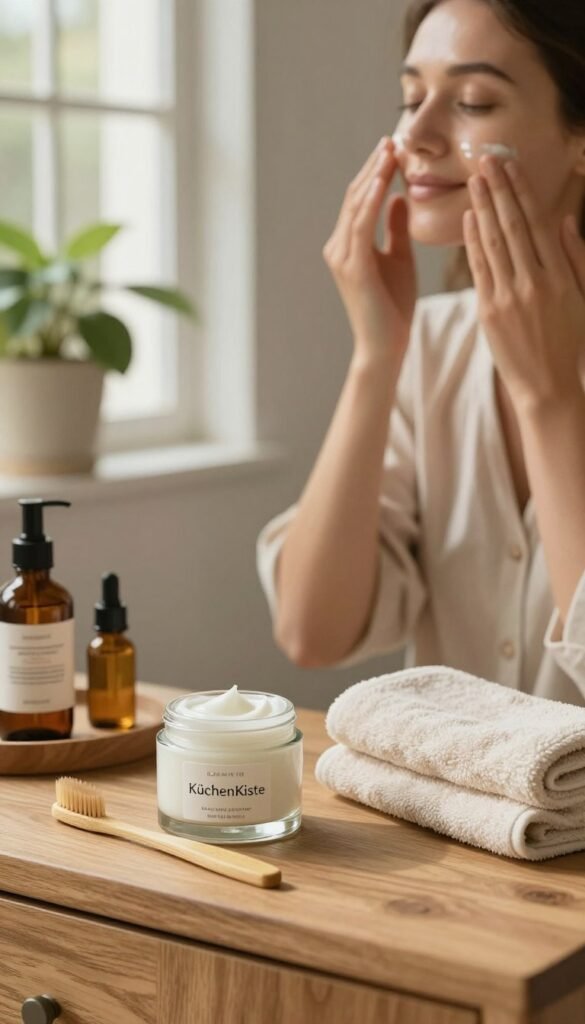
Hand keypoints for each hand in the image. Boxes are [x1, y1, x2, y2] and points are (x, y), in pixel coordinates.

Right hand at [322, 137, 416, 364]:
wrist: (385, 346)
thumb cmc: (394, 309)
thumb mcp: (399, 258)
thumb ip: (396, 228)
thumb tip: (399, 196)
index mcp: (348, 245)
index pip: (360, 199)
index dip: (375, 172)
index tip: (393, 148)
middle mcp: (338, 247)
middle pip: (355, 196)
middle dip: (374, 166)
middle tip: (392, 139)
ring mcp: (342, 256)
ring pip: (356, 205)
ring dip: (373, 175)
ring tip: (390, 151)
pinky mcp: (352, 266)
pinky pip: (361, 223)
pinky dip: (372, 199)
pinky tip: (386, 180)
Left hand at [463, 154, 584, 410]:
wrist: (547, 388)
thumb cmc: (570, 343)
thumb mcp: (584, 297)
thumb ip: (575, 257)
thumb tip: (565, 220)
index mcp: (560, 275)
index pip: (537, 222)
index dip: (522, 190)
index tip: (511, 164)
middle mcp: (534, 282)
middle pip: (512, 225)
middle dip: (499, 188)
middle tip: (485, 159)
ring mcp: (509, 297)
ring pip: (493, 242)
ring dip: (482, 206)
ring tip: (474, 179)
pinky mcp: (489, 312)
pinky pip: (480, 269)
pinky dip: (473, 241)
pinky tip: (469, 217)